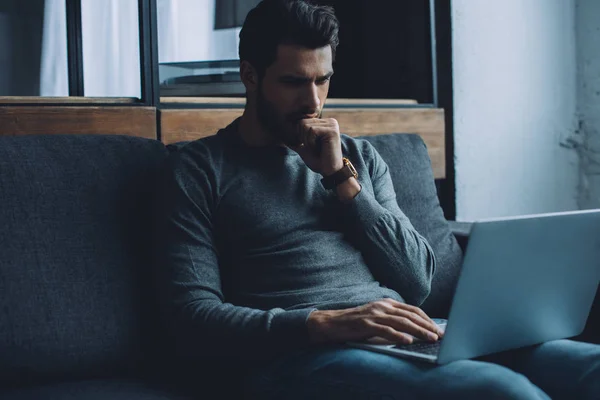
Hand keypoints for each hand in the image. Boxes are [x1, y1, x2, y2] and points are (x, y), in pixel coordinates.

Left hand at [290, 118, 342, 176]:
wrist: (330, 172)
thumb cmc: (318, 161)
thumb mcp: (304, 149)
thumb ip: (295, 141)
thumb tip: (282, 137)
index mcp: (324, 123)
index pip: (302, 121)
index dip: (300, 135)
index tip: (308, 146)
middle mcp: (329, 121)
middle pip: (302, 122)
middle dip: (302, 138)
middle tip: (312, 148)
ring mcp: (332, 125)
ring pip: (306, 125)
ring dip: (307, 140)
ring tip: (316, 148)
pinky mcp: (332, 130)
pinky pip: (312, 130)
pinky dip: (311, 142)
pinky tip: (319, 148)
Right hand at [306, 298, 443, 344]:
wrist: (332, 323)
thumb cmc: (356, 323)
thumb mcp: (377, 317)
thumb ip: (393, 320)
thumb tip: (415, 331)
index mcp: (387, 303)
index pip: (412, 310)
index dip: (427, 319)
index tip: (438, 329)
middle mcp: (382, 306)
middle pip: (410, 315)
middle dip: (427, 326)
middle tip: (440, 336)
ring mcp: (374, 314)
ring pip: (401, 322)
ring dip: (418, 331)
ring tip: (430, 338)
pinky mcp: (366, 324)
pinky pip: (385, 330)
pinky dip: (398, 336)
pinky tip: (408, 341)